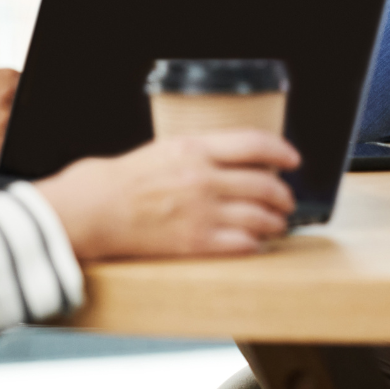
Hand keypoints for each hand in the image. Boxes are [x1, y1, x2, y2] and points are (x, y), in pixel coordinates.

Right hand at [34, 131, 301, 260]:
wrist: (96, 209)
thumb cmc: (127, 179)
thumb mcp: (168, 149)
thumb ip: (204, 152)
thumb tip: (240, 158)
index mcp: (196, 149)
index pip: (256, 144)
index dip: (282, 151)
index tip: (292, 160)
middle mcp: (204, 178)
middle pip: (265, 184)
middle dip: (283, 194)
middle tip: (286, 200)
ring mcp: (202, 211)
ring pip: (260, 216)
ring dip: (276, 221)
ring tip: (277, 223)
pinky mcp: (196, 242)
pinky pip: (242, 244)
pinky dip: (255, 244)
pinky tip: (255, 243)